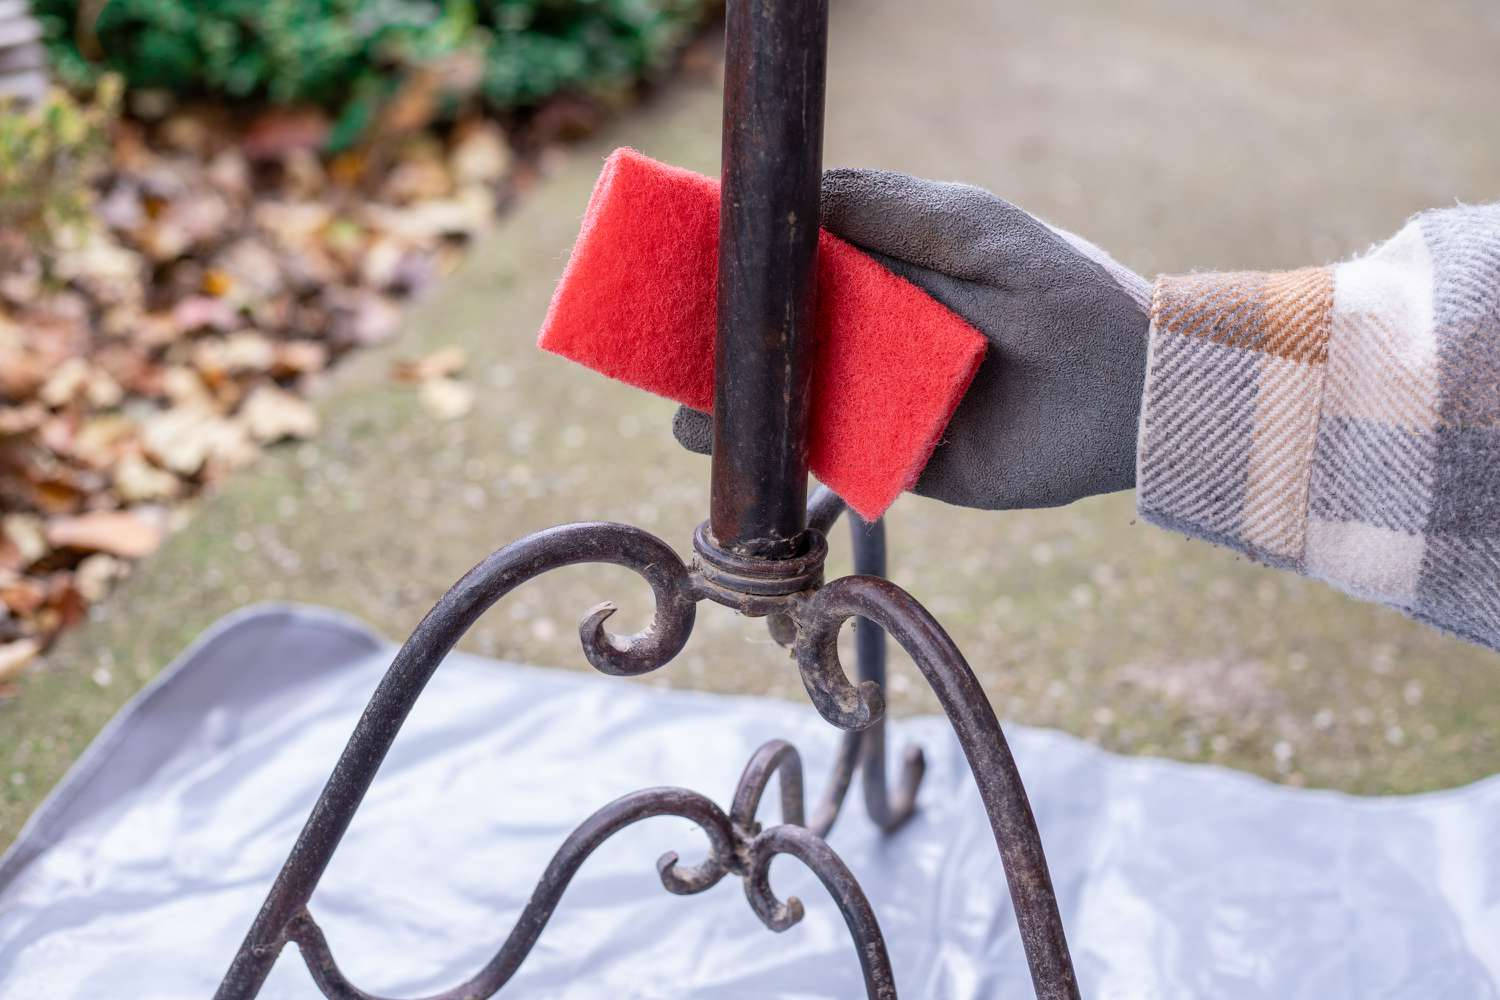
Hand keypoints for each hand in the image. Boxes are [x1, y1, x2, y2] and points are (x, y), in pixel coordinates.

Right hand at [675, 169, 1150, 509]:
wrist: (1126, 389)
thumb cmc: (1053, 287)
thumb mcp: (966, 225)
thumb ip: (883, 207)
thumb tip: (789, 194)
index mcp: (882, 274)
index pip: (789, 271)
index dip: (733, 273)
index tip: (677, 271)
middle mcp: (872, 338)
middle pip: (776, 344)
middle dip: (718, 352)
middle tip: (663, 356)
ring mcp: (881, 401)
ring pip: (789, 406)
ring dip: (736, 412)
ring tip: (687, 416)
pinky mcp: (898, 461)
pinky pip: (827, 458)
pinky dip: (781, 458)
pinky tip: (740, 456)